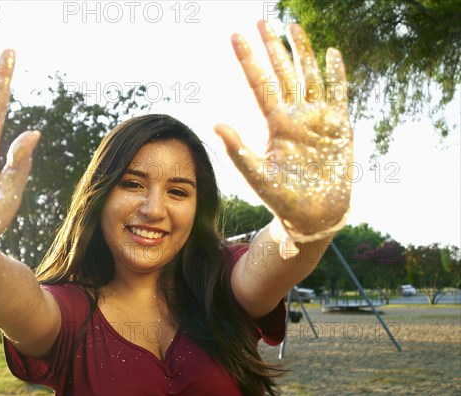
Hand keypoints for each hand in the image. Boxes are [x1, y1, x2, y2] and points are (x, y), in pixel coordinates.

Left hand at [215, 22, 352, 238]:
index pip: (259, 84)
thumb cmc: (283, 199)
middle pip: (283, 74)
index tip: (235, 36)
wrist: (314, 215)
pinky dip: (337, 74)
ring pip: (310, 77)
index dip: (248, 61)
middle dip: (272, 48)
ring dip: (303, 53)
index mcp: (275, 125)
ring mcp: (318, 118)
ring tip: (293, 27)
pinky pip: (339, 94)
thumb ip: (239, 151)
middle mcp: (295, 116)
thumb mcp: (258, 177)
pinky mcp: (340, 126)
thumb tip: (215, 124)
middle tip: (261, 21)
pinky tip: (332, 53)